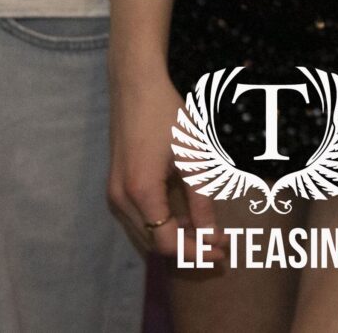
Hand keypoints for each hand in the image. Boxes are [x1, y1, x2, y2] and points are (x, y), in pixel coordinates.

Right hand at [109, 66, 203, 256]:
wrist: (135, 84)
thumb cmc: (167, 114)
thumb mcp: (193, 156)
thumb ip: (201, 201)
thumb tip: (212, 236)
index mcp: (140, 191)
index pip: (167, 242)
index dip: (197, 252)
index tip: (223, 250)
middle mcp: (120, 198)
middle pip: (154, 243)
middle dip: (188, 249)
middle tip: (220, 244)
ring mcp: (114, 192)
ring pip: (144, 234)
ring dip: (174, 239)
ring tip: (205, 233)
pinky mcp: (115, 185)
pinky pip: (137, 220)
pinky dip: (159, 226)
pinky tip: (182, 218)